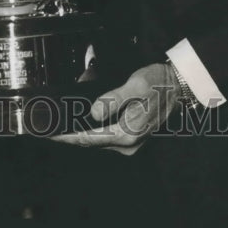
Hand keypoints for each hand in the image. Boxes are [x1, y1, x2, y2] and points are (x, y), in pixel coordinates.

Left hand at [51, 63, 181, 155]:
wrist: (177, 86)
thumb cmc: (158, 83)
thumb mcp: (135, 85)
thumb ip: (113, 99)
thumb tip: (93, 113)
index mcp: (127, 133)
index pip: (89, 138)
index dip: (67, 137)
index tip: (50, 135)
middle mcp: (128, 144)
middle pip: (91, 142)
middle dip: (70, 136)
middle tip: (50, 129)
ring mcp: (130, 143)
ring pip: (97, 141)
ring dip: (80, 134)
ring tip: (61, 126)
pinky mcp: (131, 138)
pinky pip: (106, 138)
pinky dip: (92, 132)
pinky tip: (81, 124)